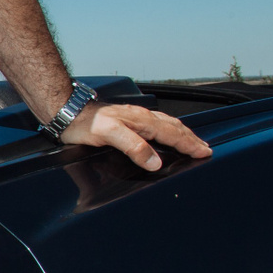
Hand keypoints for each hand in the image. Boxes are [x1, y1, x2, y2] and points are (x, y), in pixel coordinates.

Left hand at [60, 102, 212, 171]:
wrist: (66, 110)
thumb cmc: (83, 124)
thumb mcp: (108, 135)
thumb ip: (133, 147)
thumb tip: (155, 162)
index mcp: (141, 121)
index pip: (172, 134)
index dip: (189, 144)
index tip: (204, 152)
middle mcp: (141, 116)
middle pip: (174, 127)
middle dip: (191, 139)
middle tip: (206, 149)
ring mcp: (135, 116)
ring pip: (166, 123)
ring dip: (182, 133)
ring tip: (192, 141)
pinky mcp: (127, 118)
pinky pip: (156, 123)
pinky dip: (168, 129)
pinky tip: (165, 133)